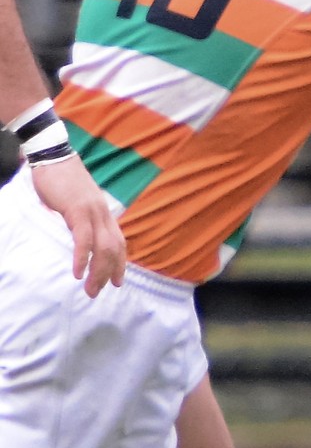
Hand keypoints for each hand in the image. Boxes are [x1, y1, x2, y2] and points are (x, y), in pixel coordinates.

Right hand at [31, 156, 126, 296]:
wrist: (54, 155)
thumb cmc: (61, 180)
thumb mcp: (77, 203)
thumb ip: (82, 219)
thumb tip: (78, 235)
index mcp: (104, 213)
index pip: (119, 243)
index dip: (120, 264)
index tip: (117, 283)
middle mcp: (103, 214)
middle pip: (114, 249)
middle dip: (108, 274)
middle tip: (98, 292)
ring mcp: (92, 212)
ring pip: (103, 247)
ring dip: (97, 271)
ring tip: (90, 289)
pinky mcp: (77, 210)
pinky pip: (84, 238)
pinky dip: (83, 257)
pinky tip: (79, 272)